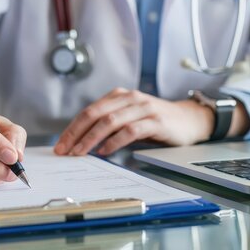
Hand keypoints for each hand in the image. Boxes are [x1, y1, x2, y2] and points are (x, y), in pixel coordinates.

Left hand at [54, 88, 215, 156]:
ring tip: (81, 152)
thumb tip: (81, 142)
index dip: (72, 128)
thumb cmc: (155, 122)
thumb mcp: (129, 119)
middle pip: (95, 114)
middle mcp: (129, 98)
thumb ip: (109, 125)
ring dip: (92, 138)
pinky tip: (105, 151)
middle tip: (65, 150)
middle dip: (76, 133)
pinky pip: (130, 130)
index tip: (60, 145)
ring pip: (110, 121)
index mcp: (118, 96)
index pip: (88, 111)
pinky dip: (115, 141)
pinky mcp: (156, 121)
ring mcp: (143, 108)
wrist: (190, 119)